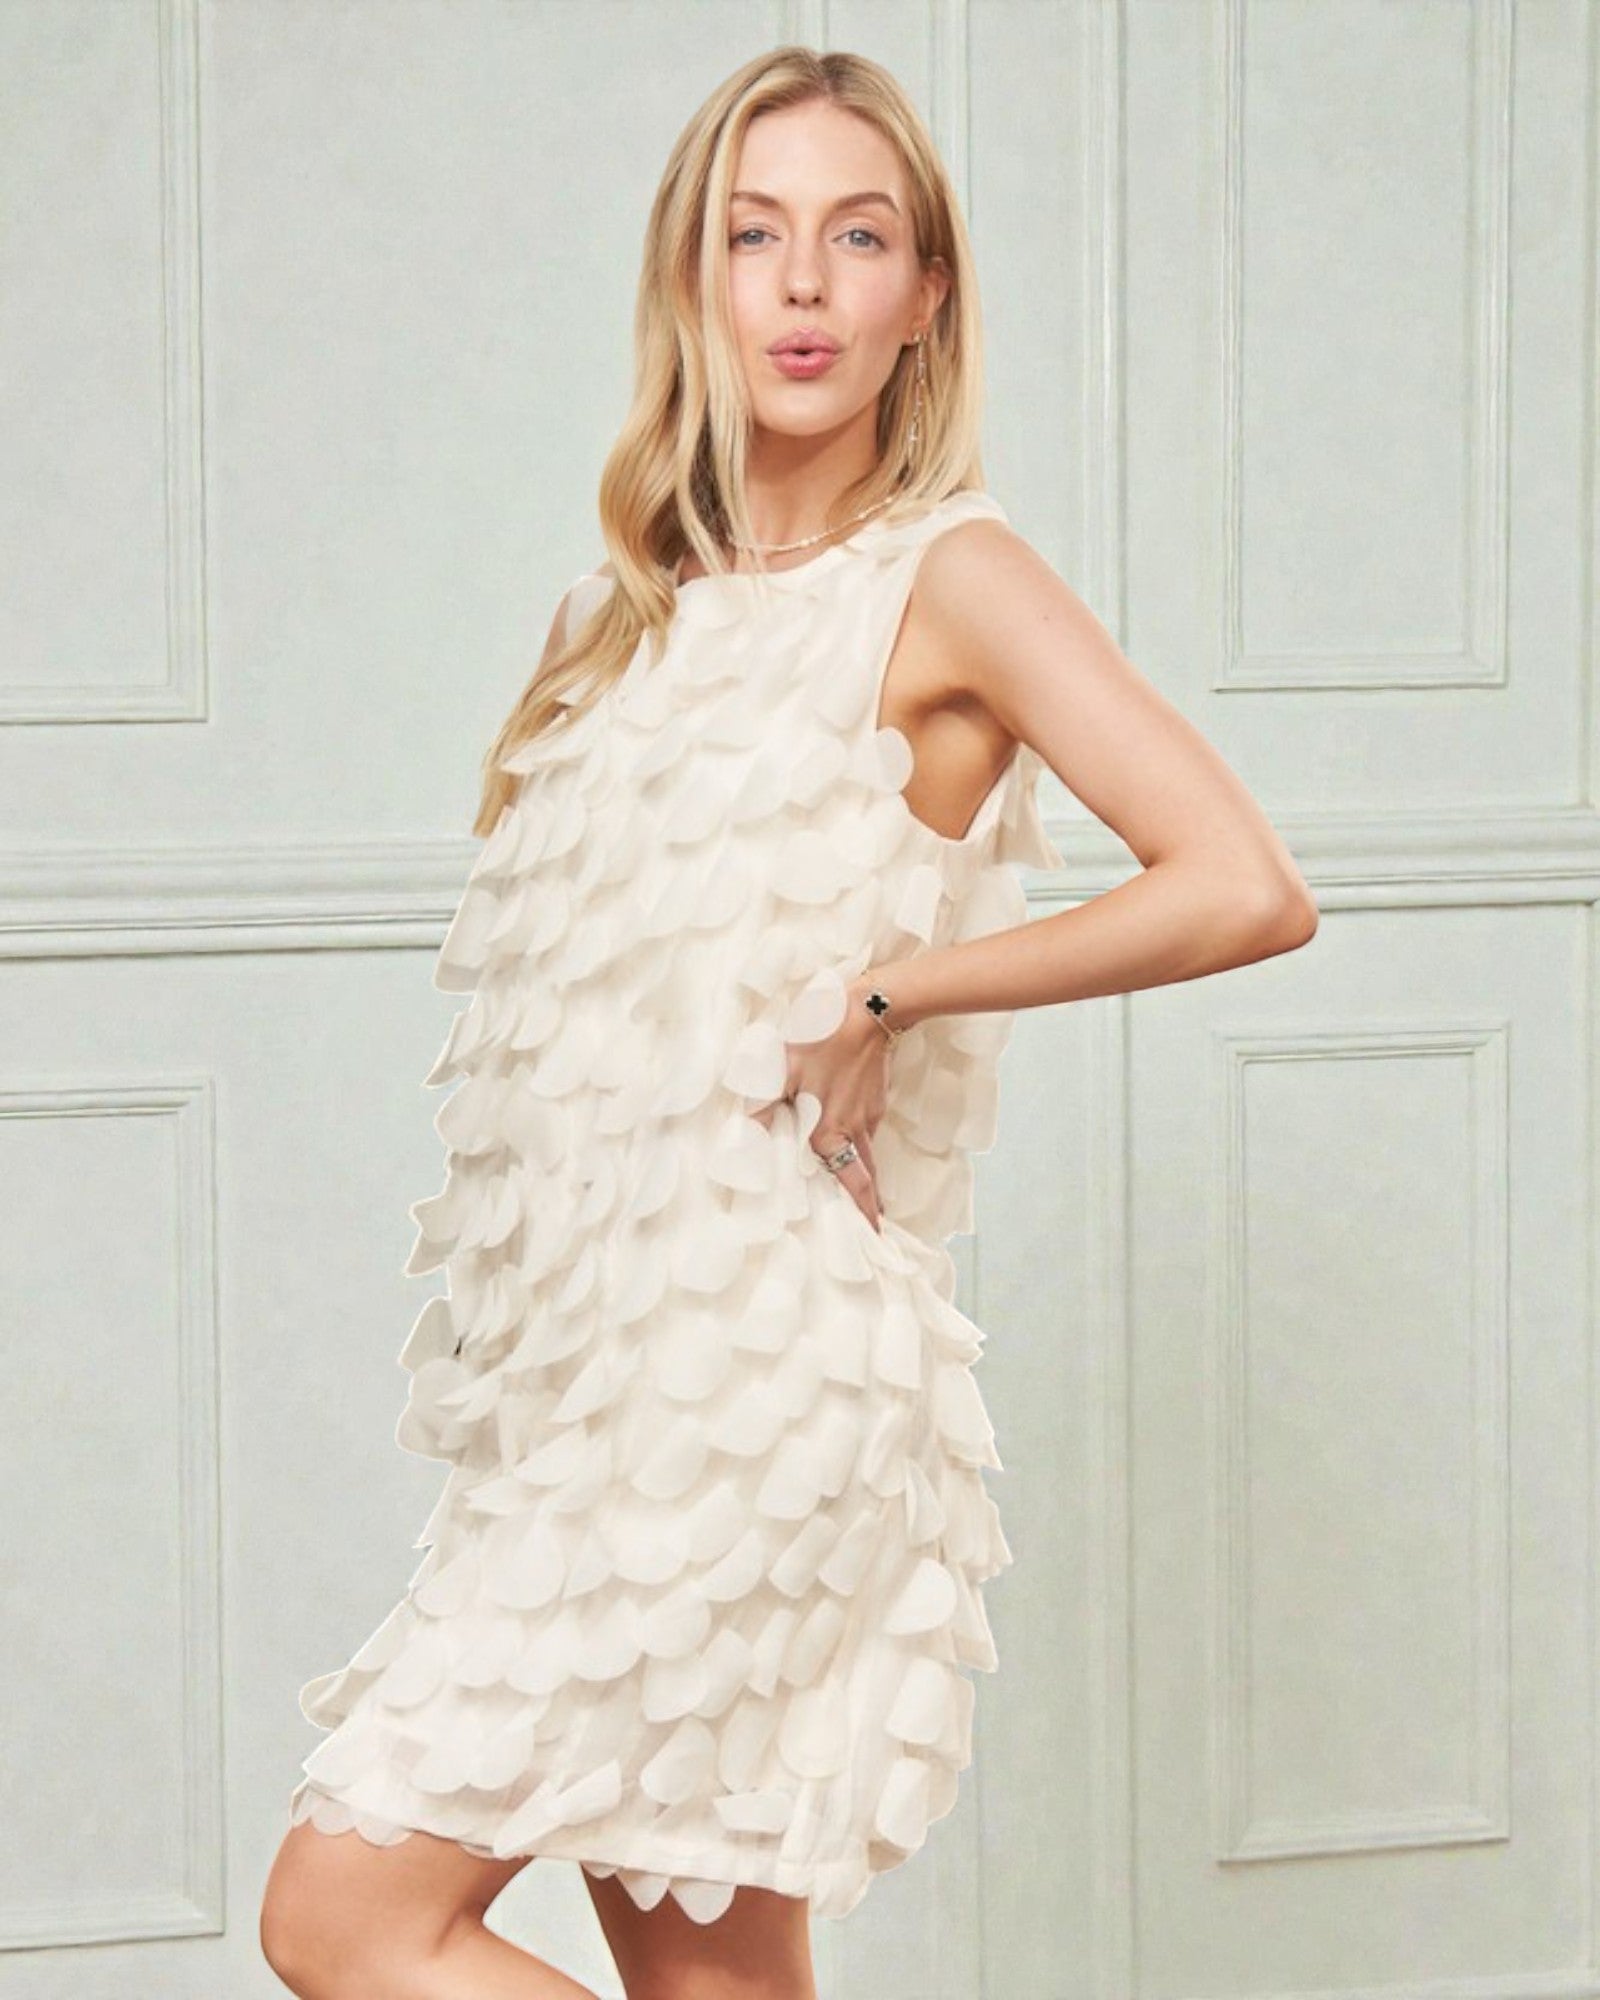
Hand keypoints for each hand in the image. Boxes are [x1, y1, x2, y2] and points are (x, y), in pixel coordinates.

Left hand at [750, 976, 891, 1231]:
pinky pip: (869, 1129)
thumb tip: (744, 1133)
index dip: (864, 1213)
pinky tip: (851, 1139)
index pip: (852, 1184)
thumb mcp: (784, 1067)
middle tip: (874, 1226)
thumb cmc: (825, 1036)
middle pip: (866, 1175)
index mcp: (832, 1131)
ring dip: (865, 1174)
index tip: (873, 1236)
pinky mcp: (877, 1095)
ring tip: (864, 1193)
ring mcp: (870, 1112)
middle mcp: (856, 1128)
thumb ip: (764, 1102)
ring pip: (868, 1152)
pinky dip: (862, 1145)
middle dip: (870, 1203)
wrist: (874, 1007)